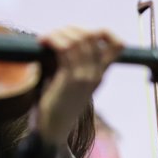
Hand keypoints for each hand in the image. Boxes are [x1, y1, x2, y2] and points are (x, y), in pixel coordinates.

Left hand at [36, 27, 122, 145]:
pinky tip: (42, 42)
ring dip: (58, 34)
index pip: (116, 46)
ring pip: (77, 40)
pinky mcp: (70, 79)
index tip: (80, 31)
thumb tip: (65, 39)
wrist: (54, 128)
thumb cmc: (59, 105)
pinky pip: (64, 49)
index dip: (104, 32)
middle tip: (54, 35)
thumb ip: (76, 63)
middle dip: (70, 29)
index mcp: (100, 74)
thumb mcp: (73, 82)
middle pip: (90, 36)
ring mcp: (85, 76)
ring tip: (45, 39)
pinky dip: (52, 40)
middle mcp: (96, 73)